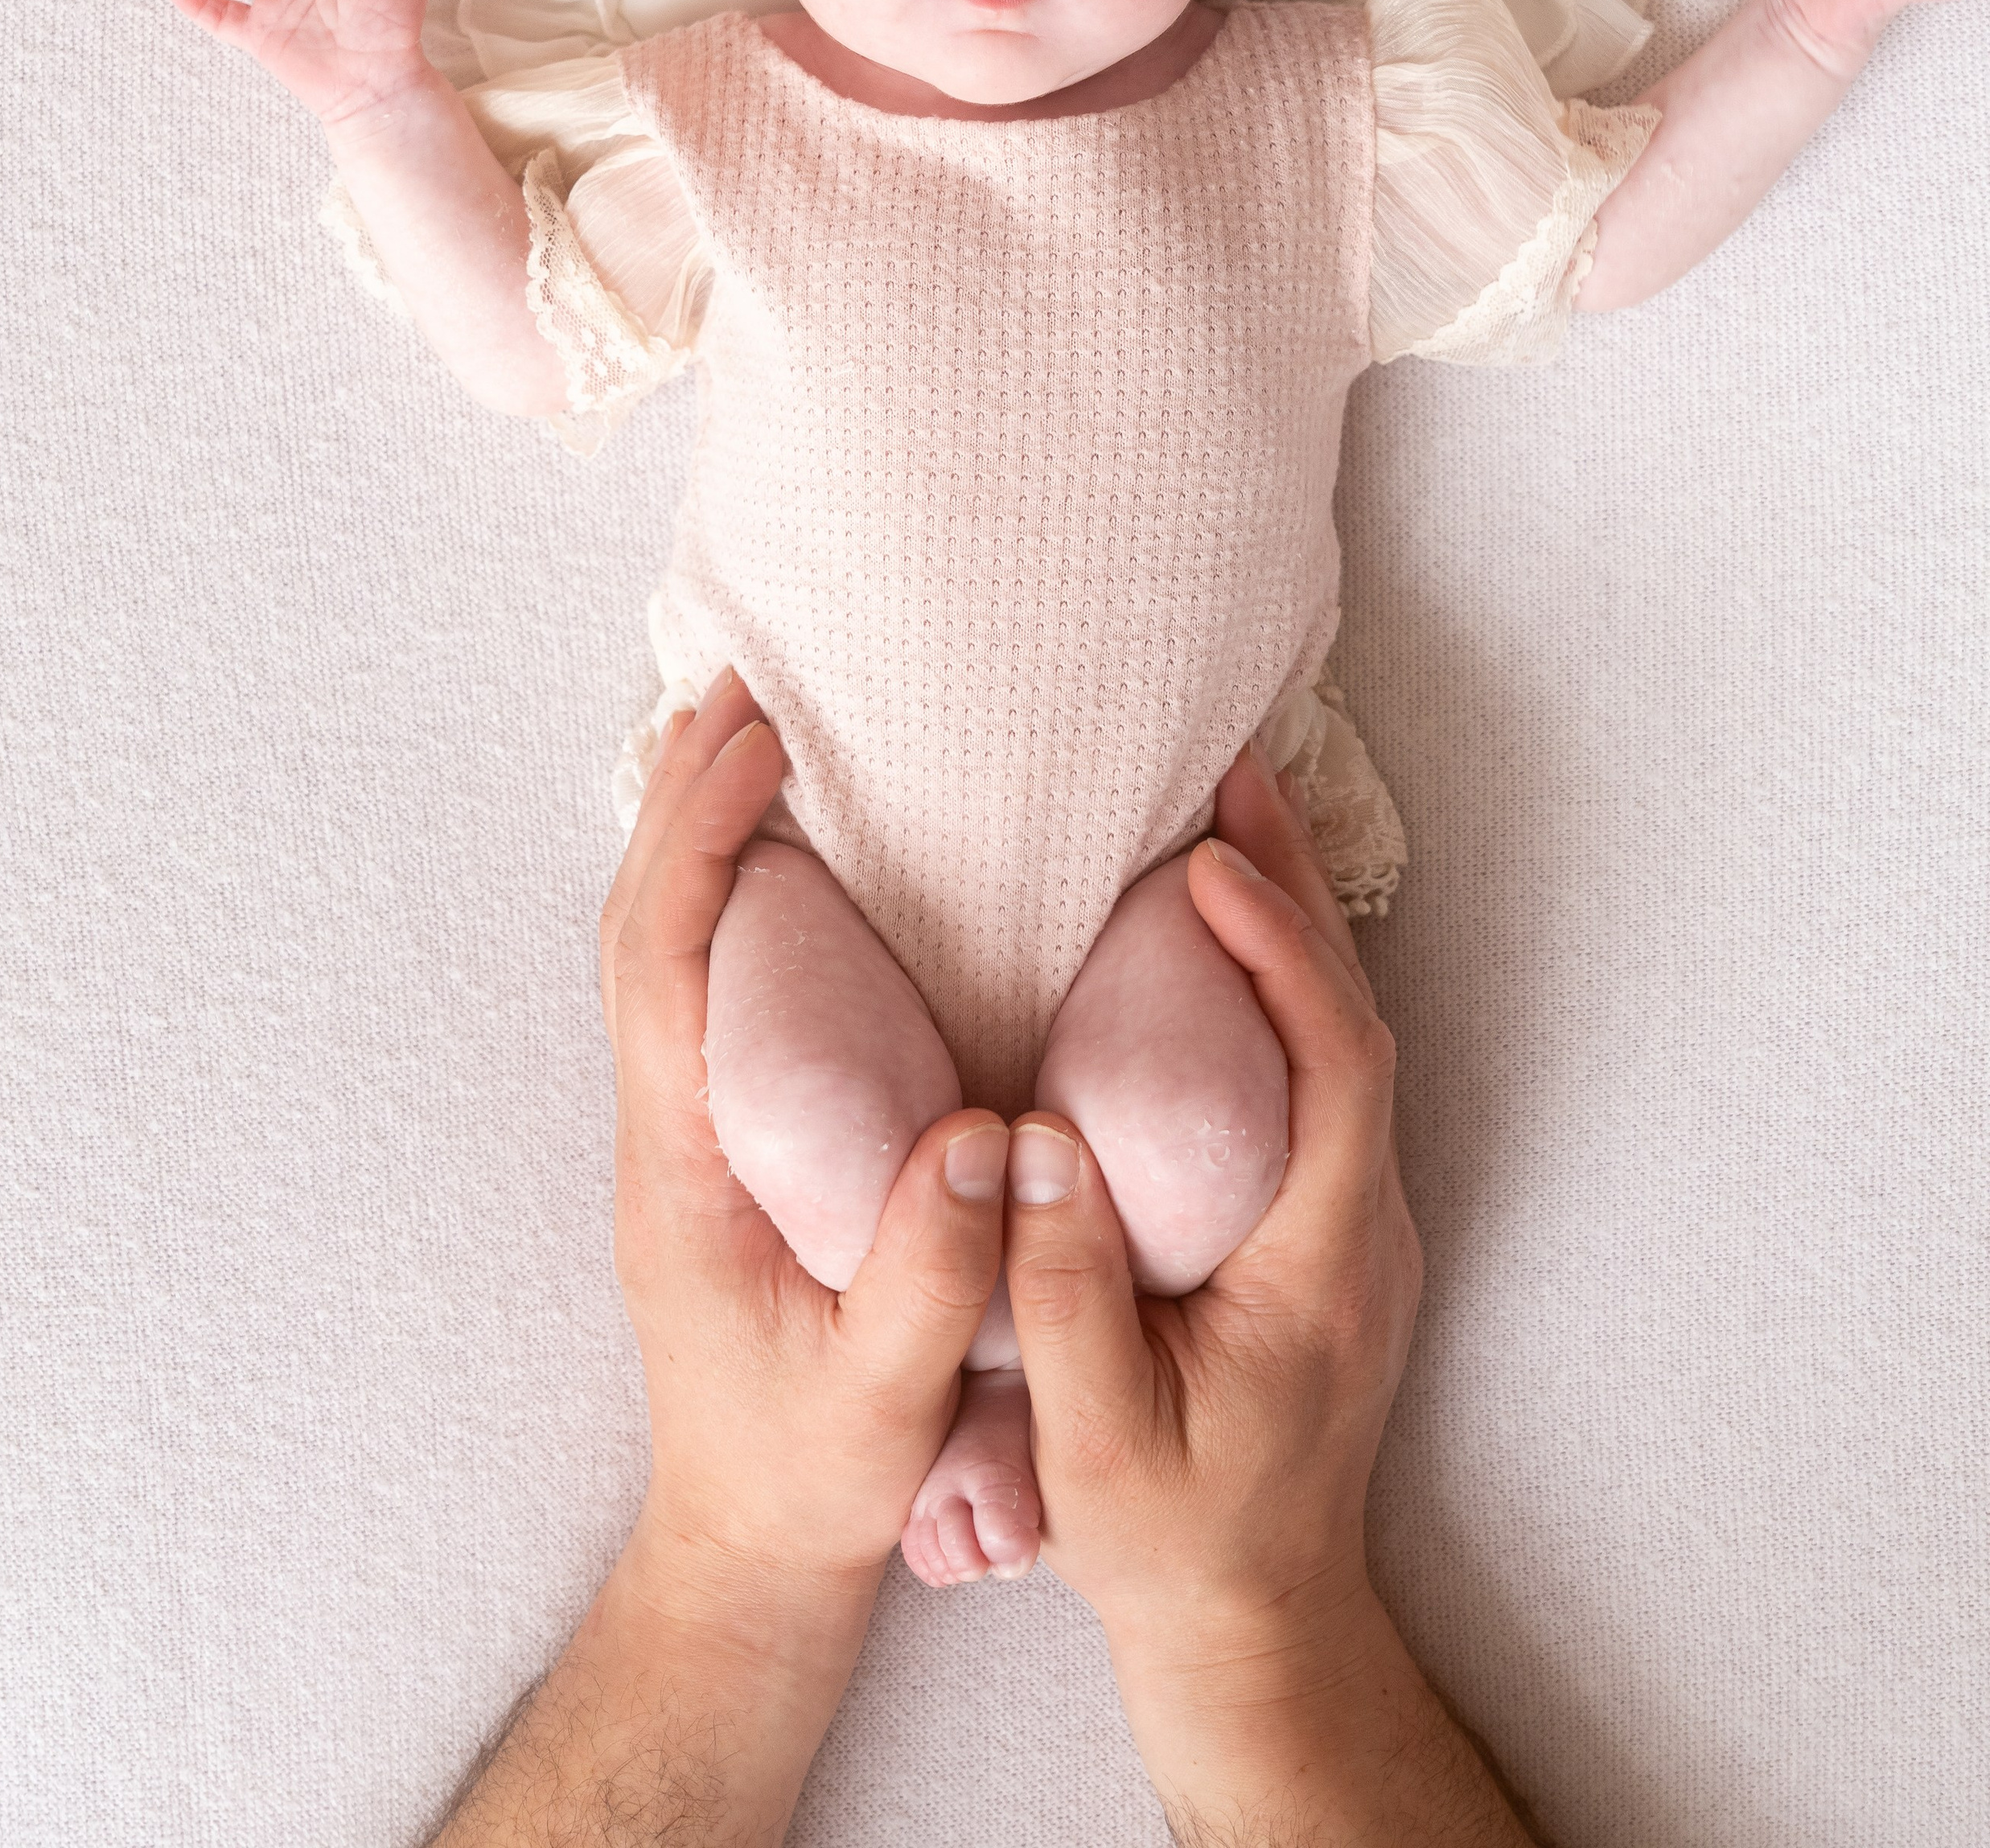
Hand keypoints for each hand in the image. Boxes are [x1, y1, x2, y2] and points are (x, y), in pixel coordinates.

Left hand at [602, 666, 1008, 1593]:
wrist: (747, 1549)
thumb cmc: (806, 1476)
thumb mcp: (875, 1400)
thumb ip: (925, 1282)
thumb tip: (985, 1143)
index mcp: (682, 1169)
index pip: (660, 965)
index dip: (695, 840)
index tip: (753, 742)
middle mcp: (661, 1132)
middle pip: (637, 927)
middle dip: (678, 798)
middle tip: (741, 685)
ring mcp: (679, 1136)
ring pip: (656, 951)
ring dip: (690, 836)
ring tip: (751, 735)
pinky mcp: (717, 1143)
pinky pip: (698, 987)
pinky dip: (720, 896)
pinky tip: (783, 863)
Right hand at [1003, 740, 1419, 1653]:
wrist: (1256, 1622)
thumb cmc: (1172, 1540)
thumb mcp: (1095, 1445)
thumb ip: (1066, 1297)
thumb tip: (1037, 1145)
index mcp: (1320, 1266)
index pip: (1337, 1069)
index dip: (1284, 955)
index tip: (1212, 868)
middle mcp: (1363, 1228)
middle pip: (1355, 1022)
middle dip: (1298, 892)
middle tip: (1233, 777)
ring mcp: (1355, 1225)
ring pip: (1344, 1038)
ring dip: (1293, 924)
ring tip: (1226, 820)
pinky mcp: (1326, 1226)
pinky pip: (1320, 1069)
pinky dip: (1279, 980)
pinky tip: (1219, 938)